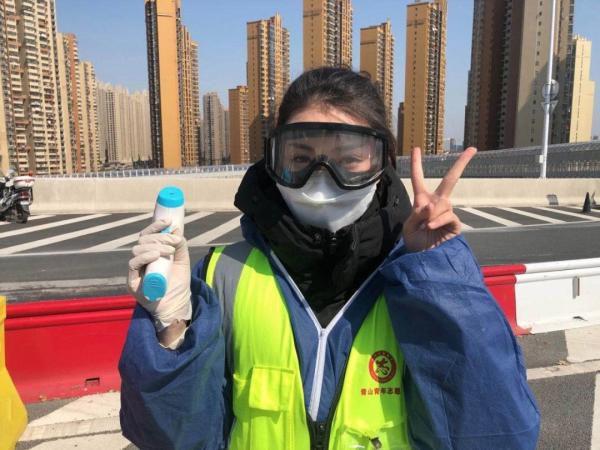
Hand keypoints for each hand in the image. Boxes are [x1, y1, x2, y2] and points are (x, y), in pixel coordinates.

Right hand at [127, 218, 191, 333]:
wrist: (176, 305)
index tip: (168, 221)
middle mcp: (141, 260)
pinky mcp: (132, 281)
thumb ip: (180, 246)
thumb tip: (177, 228)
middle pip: (143, 241)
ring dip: (154, 246)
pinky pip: (133, 265)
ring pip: (137, 250)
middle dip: (159, 237)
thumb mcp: (182, 261)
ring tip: (169, 250)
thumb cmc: (178, 284)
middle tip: (173, 240)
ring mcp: (135, 270)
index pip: (148, 235)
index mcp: (150, 253)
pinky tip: (155, 255)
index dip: (155, 226)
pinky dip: (144, 257)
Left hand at [402, 147, 476, 251]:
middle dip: (462, 164)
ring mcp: (447, 212)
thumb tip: (431, 205)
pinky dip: (437, 221)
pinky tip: (431, 228)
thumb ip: (417, 214)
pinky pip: (447, 215)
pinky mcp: (454, 223)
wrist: (424, 259)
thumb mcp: (408, 227)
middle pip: (450, 179)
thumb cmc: (414, 243)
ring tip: (426, 227)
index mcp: (421, 201)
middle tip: (472, 149)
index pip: (418, 179)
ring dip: (431, 215)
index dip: (416, 164)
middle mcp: (436, 203)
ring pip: (442, 203)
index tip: (416, 148)